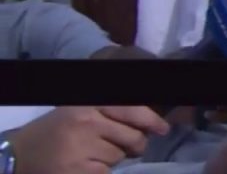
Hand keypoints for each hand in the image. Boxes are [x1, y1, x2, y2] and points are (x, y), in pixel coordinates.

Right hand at [9, 106, 169, 173]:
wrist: (19, 155)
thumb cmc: (55, 132)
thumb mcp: (80, 111)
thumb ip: (111, 113)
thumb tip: (149, 122)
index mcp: (89, 104)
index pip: (131, 109)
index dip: (151, 120)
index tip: (163, 129)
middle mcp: (87, 122)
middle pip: (133, 136)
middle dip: (132, 145)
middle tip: (118, 146)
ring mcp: (82, 147)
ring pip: (121, 156)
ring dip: (113, 159)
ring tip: (91, 155)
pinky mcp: (80, 170)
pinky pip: (108, 172)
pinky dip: (101, 172)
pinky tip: (85, 166)